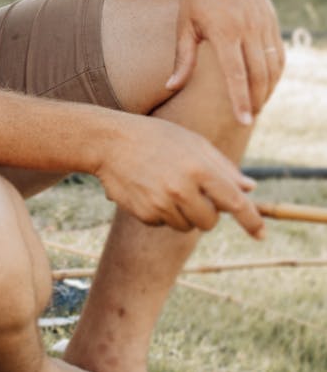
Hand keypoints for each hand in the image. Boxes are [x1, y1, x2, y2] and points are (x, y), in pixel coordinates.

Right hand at [96, 113, 263, 237]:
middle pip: (210, 222)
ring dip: (183, 213)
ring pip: (187, 226)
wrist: (109, 140)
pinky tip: (149, 188)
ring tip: (165, 184)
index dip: (251, 220)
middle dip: (207, 213)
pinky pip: (164, 223)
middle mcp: (182, 188)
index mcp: (199, 167)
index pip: (235, 202)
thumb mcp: (192, 142)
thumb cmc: (156, 136)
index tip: (262, 235)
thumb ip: (223, 166)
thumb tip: (250, 189)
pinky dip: (162, 212)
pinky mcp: (145, 214)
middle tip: (192, 191)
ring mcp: (162, 203)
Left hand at [165, 0, 284, 125]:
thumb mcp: (184, 25)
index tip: (243, 122)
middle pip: (259, 74)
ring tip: (257, 104)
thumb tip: (171, 87)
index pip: (236, 74)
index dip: (240, 100)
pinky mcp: (271, 18)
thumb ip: (182, 59)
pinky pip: (279, 51)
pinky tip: (267, 83)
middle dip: (256, 100)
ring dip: (268, 89)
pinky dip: (276, 71)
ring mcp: (262, 22)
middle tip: (249, 118)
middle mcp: (247, 27)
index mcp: (224, 31)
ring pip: (273, 65)